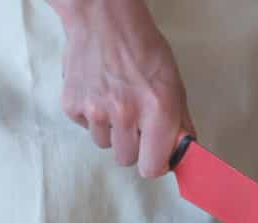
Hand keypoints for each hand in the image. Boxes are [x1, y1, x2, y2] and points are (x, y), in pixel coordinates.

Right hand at [51, 0, 194, 176]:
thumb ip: (180, 124)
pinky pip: (86, 128)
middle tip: (137, 124)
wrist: (104, 20)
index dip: (155, 164)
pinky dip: (93, 118)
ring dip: (113, 132)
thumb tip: (185, 154)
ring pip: (105, 145)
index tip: (156, 157)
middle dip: (134, 147)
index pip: (152, 167)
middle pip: (126, 159)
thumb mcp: (175, 86)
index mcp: (157, 110)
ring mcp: (95, 110)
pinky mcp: (72, 105)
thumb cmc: (144, 50)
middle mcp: (126, 113)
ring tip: (118, 104)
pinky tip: (100, 95)